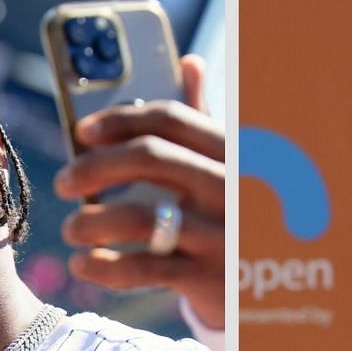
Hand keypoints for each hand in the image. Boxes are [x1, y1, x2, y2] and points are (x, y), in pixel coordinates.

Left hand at [54, 54, 224, 329]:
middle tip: (64, 181)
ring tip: (71, 228)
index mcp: (235, 151)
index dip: (119, 119)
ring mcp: (221, 233)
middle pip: (148, 158)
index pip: (170, 118)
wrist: (288, 288)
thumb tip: (189, 61)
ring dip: (90, 222)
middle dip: (94, 167)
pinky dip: (102, 267)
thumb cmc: (246, 219)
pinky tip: (84, 264)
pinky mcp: (207, 277)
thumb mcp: (240, 169)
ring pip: (137, 217)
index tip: (83, 132)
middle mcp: (230, 186)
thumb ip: (208, 122)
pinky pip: (140, 269)